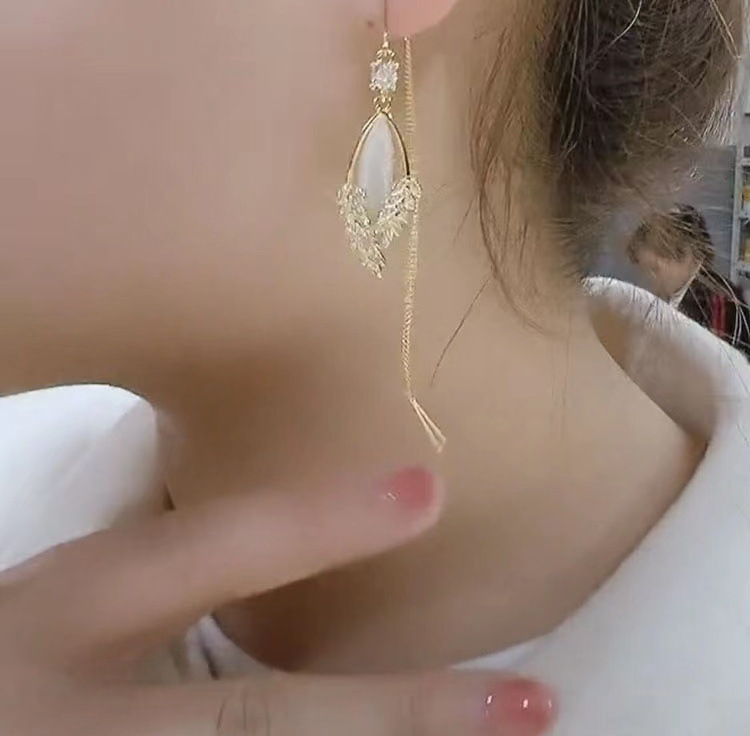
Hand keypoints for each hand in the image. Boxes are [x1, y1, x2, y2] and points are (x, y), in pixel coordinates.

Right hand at [0, 467, 555, 735]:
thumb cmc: (12, 653)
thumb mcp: (59, 602)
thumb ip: (160, 580)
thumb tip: (304, 547)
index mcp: (65, 615)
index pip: (202, 554)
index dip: (316, 525)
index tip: (429, 494)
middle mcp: (88, 717)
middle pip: (261, 721)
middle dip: (404, 716)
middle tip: (533, 708)